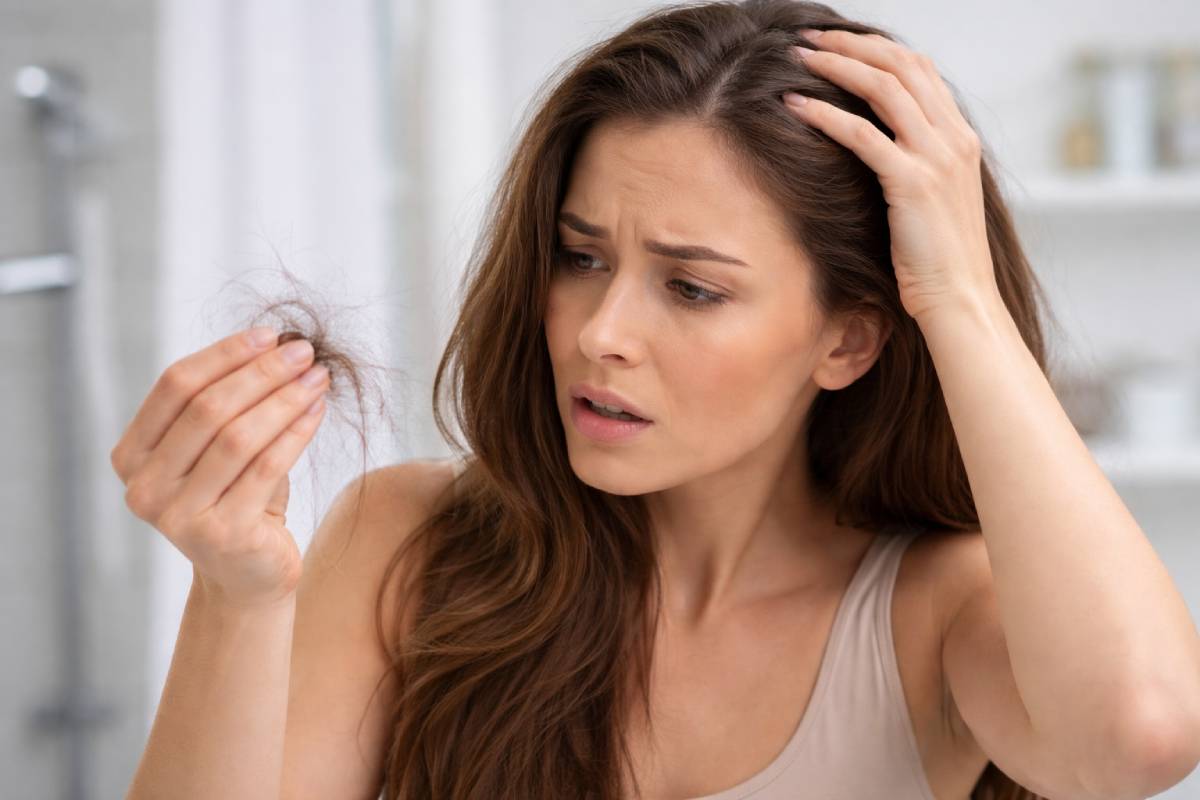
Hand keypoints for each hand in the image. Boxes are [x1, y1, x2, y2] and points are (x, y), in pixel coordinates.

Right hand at [110, 327, 330, 608]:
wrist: (248, 574)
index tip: (270, 336)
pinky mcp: (222, 534)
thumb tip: (278, 344)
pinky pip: (266, 468)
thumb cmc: (236, 497)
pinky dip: (296, 432)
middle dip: (262, 373)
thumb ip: (231, 402)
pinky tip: (317, 412)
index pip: (175, 387)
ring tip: (318, 378)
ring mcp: (179, 516)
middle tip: (304, 352)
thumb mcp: (219, 448)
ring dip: (284, 399)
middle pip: (207, 409)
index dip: (224, 355)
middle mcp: (144, 487)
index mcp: (131, 456)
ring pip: (238, 437)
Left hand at [784, 28, 1000, 321]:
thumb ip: (915, 166)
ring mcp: (938, 158)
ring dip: (837, 66)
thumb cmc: (937, 262)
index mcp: (962, 139)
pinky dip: (825, 114)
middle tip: (811, 38)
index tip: (839, 43)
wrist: (961, 300)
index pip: (921, 70)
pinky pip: (862, 135)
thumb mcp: (933, 202)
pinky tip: (794, 105)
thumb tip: (875, 150)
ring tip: (800, 57)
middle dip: (854, 44)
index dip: (878, 49)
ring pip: (883, 88)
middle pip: (902, 65)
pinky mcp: (913, 183)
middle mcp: (955, 139)